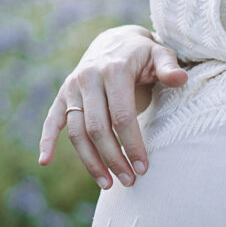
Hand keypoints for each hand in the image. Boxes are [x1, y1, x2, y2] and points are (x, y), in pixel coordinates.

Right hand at [37, 24, 187, 188]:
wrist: (117, 41)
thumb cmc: (144, 54)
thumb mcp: (161, 55)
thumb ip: (170, 67)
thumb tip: (180, 78)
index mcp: (113, 69)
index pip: (121, 116)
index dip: (132, 144)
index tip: (143, 168)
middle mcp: (88, 77)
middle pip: (97, 128)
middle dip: (113, 158)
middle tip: (130, 181)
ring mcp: (72, 87)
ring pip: (77, 131)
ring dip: (90, 161)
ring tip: (108, 184)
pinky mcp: (63, 95)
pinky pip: (52, 120)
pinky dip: (46, 141)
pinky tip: (45, 162)